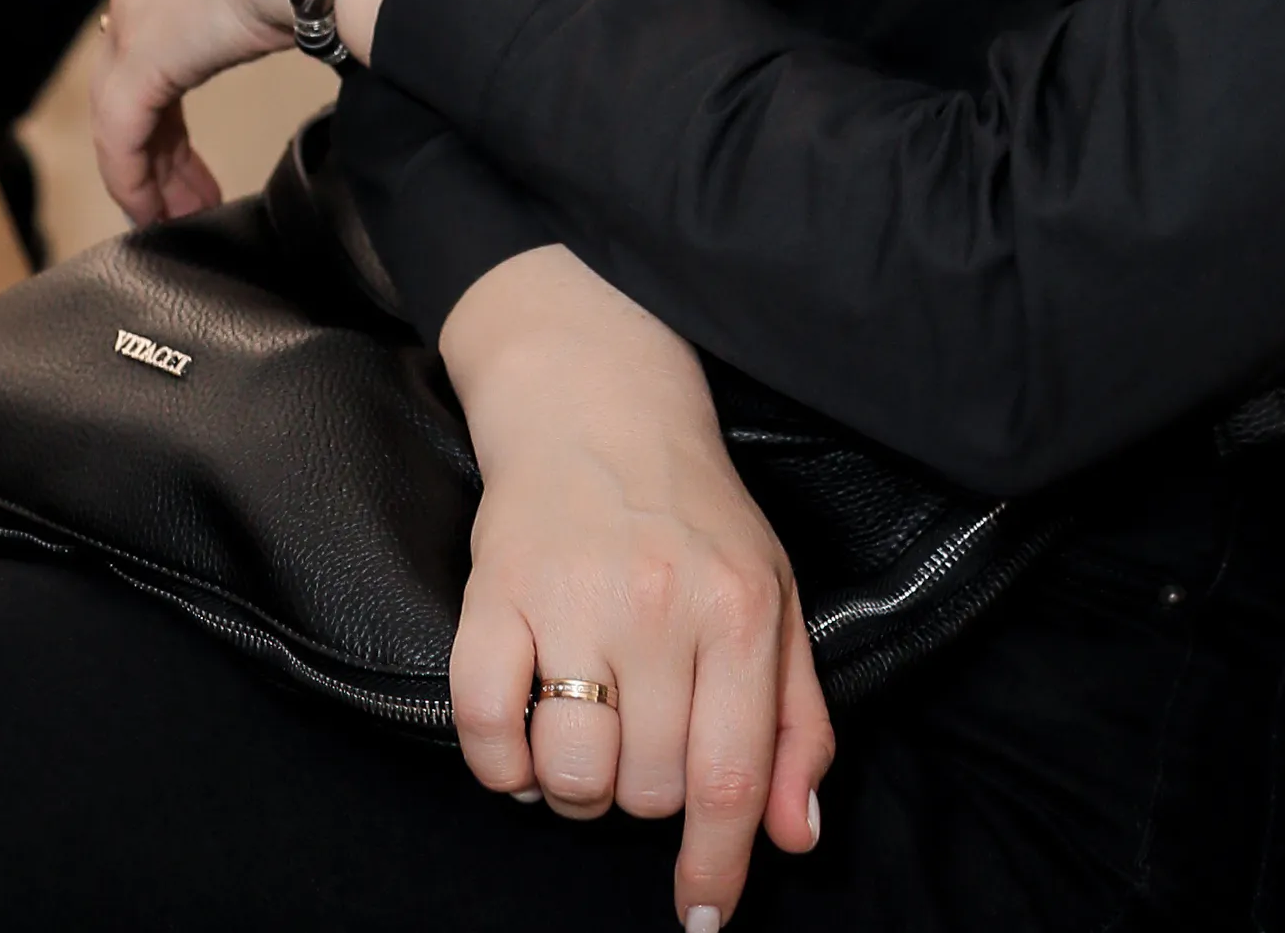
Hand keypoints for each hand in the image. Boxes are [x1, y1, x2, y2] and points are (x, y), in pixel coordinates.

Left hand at [91, 0, 469, 224]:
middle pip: (136, 56)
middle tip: (194, 178)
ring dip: (156, 161)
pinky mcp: (143, 60)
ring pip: (124, 100)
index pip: (168, 3)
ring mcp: (137, 8)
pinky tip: (161, 214)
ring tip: (185, 209)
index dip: (186, 60)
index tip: (209, 105)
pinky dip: (135, 179)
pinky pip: (122, 135)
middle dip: (166, 124)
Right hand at [443, 245, 832, 921]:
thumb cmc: (696, 517)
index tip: (702, 916)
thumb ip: (798, 724)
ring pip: (571, 776)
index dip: (718, 866)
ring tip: (586, 730)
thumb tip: (799, 838)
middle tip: (640, 737)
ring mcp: (573, 598)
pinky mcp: (493, 592)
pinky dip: (501, 761)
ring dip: (575, 786)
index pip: (730, 779)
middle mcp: (661, 605)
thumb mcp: (775, 600)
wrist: (599, 403)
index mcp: (740, 609)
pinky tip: (525, 731)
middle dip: (644, 796)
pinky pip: (485, 728)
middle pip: (649, 790)